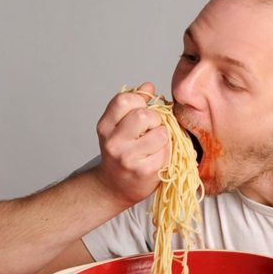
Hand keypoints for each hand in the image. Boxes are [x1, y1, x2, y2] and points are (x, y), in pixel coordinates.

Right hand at [93, 82, 169, 207]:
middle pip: (144, 114)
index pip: (125, 99)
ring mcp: (128, 158)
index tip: (143, 109)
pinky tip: (157, 157)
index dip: (140, 100)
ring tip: (155, 143)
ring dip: (163, 136)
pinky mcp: (144, 171)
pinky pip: (167, 150)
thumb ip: (133, 105)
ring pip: (160, 133)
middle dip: (155, 119)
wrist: (113, 188)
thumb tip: (148, 85)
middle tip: (152, 128)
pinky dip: (167, 151)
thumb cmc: (121, 153)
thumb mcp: (119, 127)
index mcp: (105, 126)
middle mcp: (113, 142)